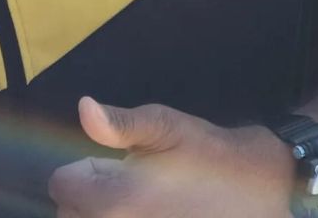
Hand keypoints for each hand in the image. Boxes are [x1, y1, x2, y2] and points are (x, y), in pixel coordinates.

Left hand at [48, 96, 294, 216]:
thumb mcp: (163, 126)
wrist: (256, 190)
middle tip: (120, 185)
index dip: (80, 172)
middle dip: (86, 198)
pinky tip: (145, 210)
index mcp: (116, 201)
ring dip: (101, 213)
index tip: (107, 166)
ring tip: (134, 202)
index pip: (61, 188)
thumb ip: (118, 124)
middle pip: (71, 215)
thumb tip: (84, 109)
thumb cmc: (204, 153)